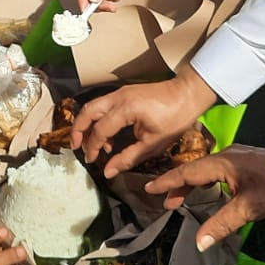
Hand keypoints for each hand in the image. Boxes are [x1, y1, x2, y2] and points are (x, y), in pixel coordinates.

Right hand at [72, 70, 216, 177]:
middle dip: (78, 130)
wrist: (188, 94)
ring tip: (89, 143)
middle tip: (77, 148)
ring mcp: (120, 92)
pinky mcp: (124, 93)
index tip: (92, 161)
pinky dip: (97, 118)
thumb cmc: (175, 118)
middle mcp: (118, 97)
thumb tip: (108, 172)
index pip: (100, 130)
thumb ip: (128, 158)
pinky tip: (106, 134)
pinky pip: (103, 104)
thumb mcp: (153, 144)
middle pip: (87, 112)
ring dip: (86, 124)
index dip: (93, 147)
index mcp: (125, 109)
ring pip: (92, 106)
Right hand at [146, 144, 264, 251]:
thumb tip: (198, 243)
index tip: (149, 188)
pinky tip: (209, 189)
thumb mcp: (247, 209)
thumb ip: (221, 224)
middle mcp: (226, 156)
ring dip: (193, 184)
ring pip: (207, 169)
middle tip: (166, 202)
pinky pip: (217, 169)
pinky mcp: (247, 161)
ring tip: (182, 199)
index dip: (168, 182)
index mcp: (221, 163)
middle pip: (195, 170)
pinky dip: (206, 180)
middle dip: (178, 185)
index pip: (187, 172)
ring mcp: (238, 157)